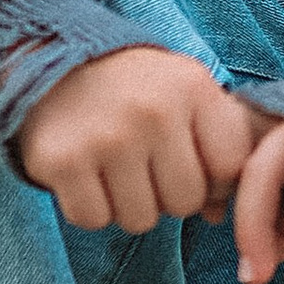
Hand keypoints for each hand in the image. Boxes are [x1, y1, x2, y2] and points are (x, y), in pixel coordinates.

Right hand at [17, 47, 264, 233]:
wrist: (53, 63)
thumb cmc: (134, 89)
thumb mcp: (185, 93)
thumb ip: (218, 144)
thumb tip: (218, 215)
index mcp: (193, 87)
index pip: (230, 167)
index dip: (214, 180)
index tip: (190, 164)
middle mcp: (154, 110)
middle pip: (185, 201)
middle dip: (167, 196)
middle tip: (144, 165)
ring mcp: (107, 136)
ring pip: (140, 220)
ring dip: (127, 205)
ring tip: (114, 168)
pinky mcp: (63, 160)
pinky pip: (93, 220)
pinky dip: (89, 208)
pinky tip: (85, 174)